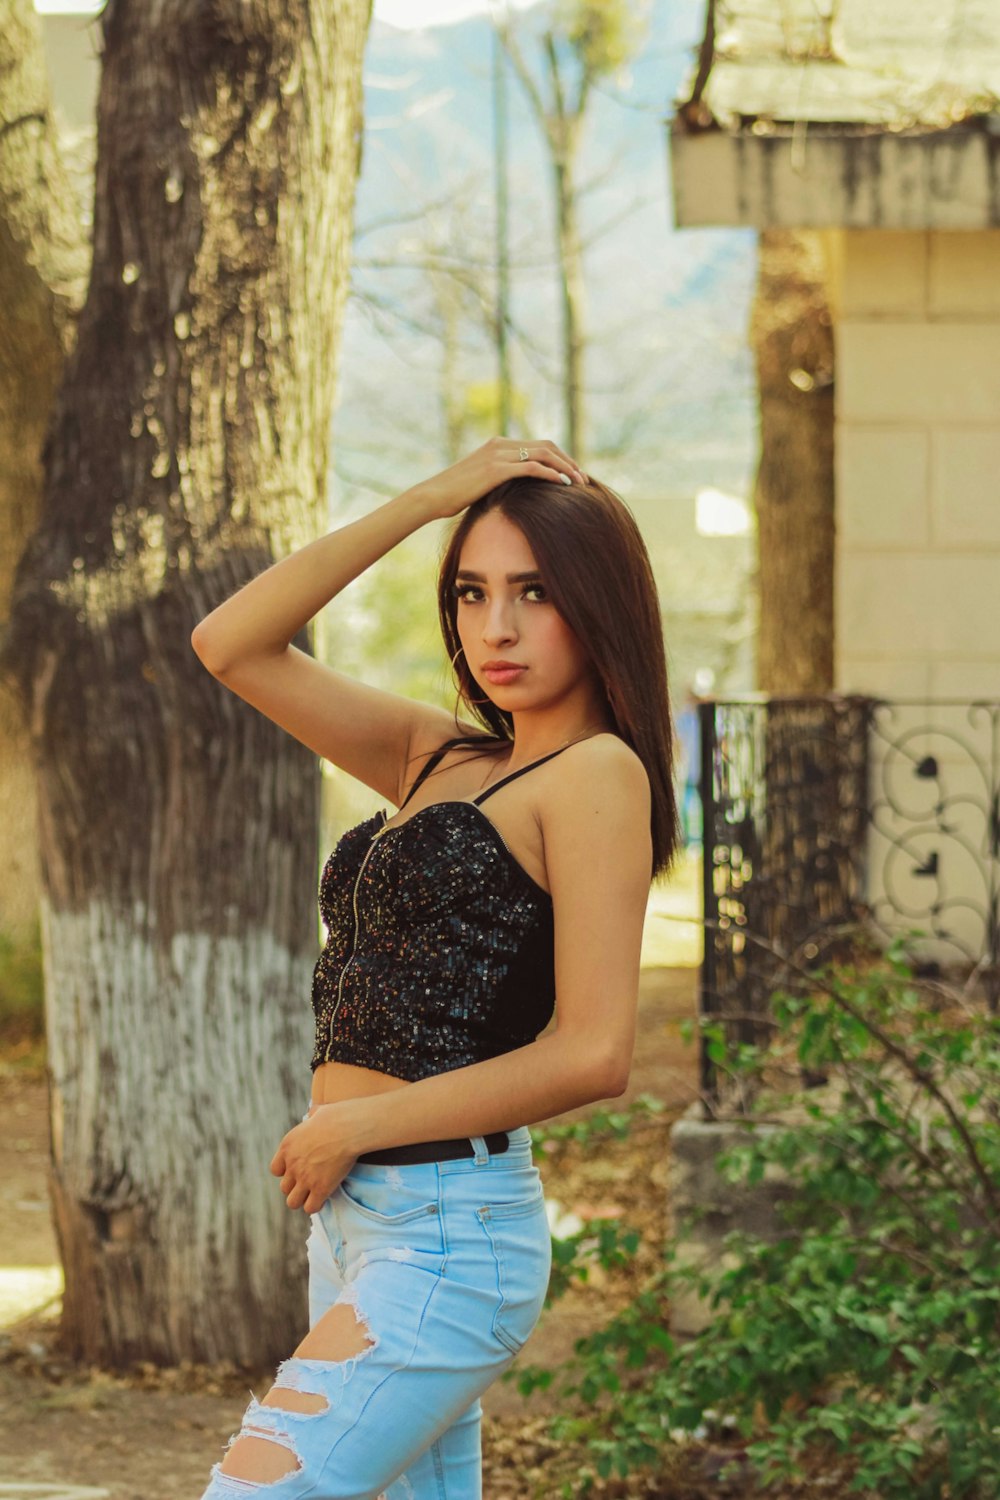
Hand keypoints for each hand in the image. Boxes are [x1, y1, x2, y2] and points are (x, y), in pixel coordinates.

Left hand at [269, 1102, 358, 1214]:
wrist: (348, 1128)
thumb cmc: (337, 1116)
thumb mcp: (317, 1112)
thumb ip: (311, 1117)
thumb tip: (314, 1114)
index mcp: (287, 1147)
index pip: (276, 1170)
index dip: (287, 1171)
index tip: (300, 1169)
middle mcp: (292, 1165)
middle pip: (284, 1188)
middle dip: (297, 1186)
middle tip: (311, 1181)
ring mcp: (305, 1178)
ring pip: (292, 1202)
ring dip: (303, 1199)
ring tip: (315, 1193)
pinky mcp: (320, 1188)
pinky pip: (310, 1208)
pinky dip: (316, 1205)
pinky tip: (325, 1197)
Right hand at [412, 436, 586, 519]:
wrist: (432, 496)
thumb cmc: (454, 496)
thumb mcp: (480, 484)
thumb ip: (499, 481)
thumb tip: (516, 494)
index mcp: (498, 445)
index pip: (539, 445)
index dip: (561, 458)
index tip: (574, 474)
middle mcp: (501, 444)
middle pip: (547, 446)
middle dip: (569, 461)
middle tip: (584, 479)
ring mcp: (498, 454)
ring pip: (544, 454)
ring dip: (565, 467)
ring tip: (580, 482)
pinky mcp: (496, 468)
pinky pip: (532, 467)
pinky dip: (551, 474)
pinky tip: (563, 485)